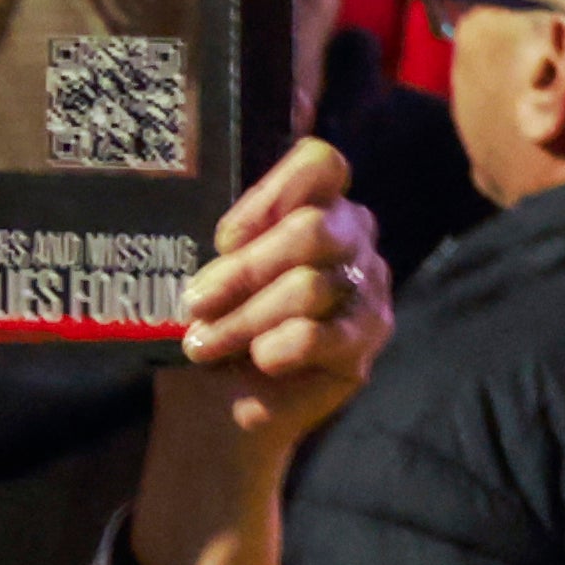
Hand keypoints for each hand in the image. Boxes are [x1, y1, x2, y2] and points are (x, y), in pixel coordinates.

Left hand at [133, 136, 395, 564]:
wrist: (214, 400)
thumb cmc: (208, 317)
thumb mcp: (204, 261)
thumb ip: (227, 224)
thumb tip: (225, 198)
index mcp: (313, 199)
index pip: (321, 164)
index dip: (272, 195)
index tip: (224, 238)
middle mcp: (350, 233)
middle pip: (311, 230)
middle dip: (243, 271)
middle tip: (197, 302)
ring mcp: (367, 284)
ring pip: (309, 286)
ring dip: (245, 319)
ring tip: (206, 343)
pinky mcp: (366, 337)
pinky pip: (324, 334)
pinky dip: (281, 348)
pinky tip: (261, 359)